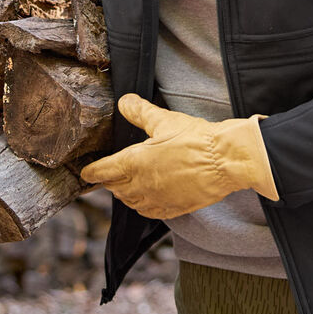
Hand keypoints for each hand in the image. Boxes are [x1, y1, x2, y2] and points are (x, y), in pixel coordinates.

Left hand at [80, 93, 278, 218]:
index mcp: (134, 163)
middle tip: (107, 174)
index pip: (103, 171)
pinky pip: (150, 212)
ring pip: (131, 202)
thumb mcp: (164, 120)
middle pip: (115, 187)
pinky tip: (146, 200)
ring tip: (124, 186)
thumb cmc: (196, 139)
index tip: (85, 172)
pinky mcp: (174, 208)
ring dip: (124, 194)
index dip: (92, 171)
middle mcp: (142, 185)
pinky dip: (142, 206)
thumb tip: (124, 102)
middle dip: (109, 180)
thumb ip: (140, 112)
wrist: (226, 161)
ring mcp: (158, 199)